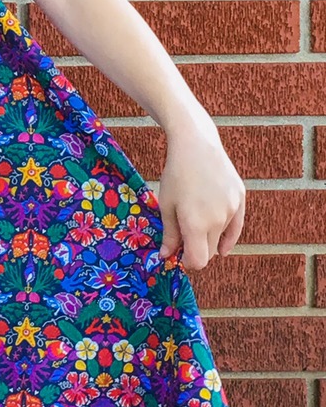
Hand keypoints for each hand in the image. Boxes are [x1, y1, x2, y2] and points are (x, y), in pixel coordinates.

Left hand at [155, 128, 245, 269]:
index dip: (188, 261)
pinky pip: (236, 227)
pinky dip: (227, 236)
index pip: (198, 261)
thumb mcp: (166, 205)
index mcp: (196, 224)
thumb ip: (170, 234)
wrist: (196, 145)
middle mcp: (218, 220)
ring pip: (221, 238)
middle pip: (210, 252)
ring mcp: (232, 209)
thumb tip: (167, 256)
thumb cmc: (175, 175)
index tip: (179, 254)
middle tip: (184, 240)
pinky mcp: (241, 199)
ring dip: (210, 237)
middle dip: (197, 251)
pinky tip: (222, 245)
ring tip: (196, 221)